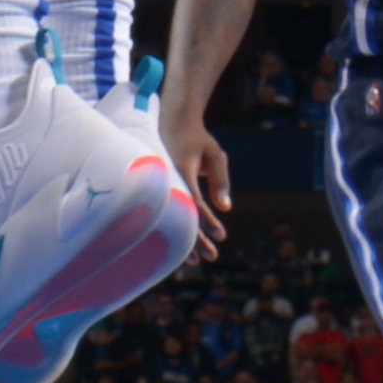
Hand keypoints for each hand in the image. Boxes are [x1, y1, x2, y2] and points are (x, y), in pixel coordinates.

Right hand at [163, 111, 229, 257]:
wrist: (171, 121)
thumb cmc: (197, 139)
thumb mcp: (214, 155)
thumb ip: (220, 179)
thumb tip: (225, 208)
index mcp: (180, 168)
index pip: (195, 201)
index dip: (207, 220)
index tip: (221, 235)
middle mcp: (166, 179)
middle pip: (180, 215)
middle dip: (195, 238)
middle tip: (212, 256)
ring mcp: (159, 186)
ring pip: (170, 219)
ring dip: (183, 240)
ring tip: (197, 260)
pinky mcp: (157, 191)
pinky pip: (166, 214)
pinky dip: (174, 231)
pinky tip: (181, 247)